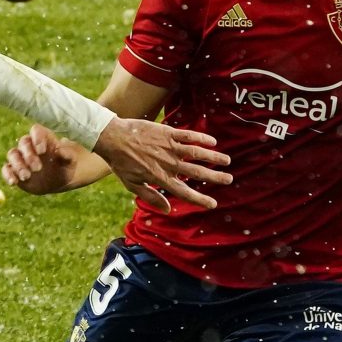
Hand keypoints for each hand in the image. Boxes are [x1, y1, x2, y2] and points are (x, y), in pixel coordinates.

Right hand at [1, 124, 83, 194]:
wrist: (60, 178)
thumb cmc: (66, 165)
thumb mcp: (71, 161)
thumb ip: (68, 155)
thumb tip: (60, 150)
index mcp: (43, 138)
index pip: (36, 131)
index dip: (37, 138)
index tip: (42, 151)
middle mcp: (30, 145)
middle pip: (23, 143)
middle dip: (29, 156)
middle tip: (38, 168)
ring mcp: (21, 157)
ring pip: (12, 155)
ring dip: (18, 165)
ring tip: (26, 176)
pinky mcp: (15, 170)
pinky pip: (7, 169)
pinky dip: (8, 175)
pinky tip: (13, 183)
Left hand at [93, 116, 229, 211]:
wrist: (113, 138)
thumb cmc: (121, 163)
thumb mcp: (132, 185)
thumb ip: (151, 196)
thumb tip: (167, 209)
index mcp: (160, 178)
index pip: (185, 192)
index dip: (200, 199)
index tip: (213, 204)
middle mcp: (169, 164)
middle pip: (197, 172)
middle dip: (215, 177)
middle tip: (229, 179)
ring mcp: (169, 147)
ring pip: (197, 153)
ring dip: (214, 157)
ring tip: (227, 160)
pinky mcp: (168, 133)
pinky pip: (189, 135)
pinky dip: (202, 139)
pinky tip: (213, 142)